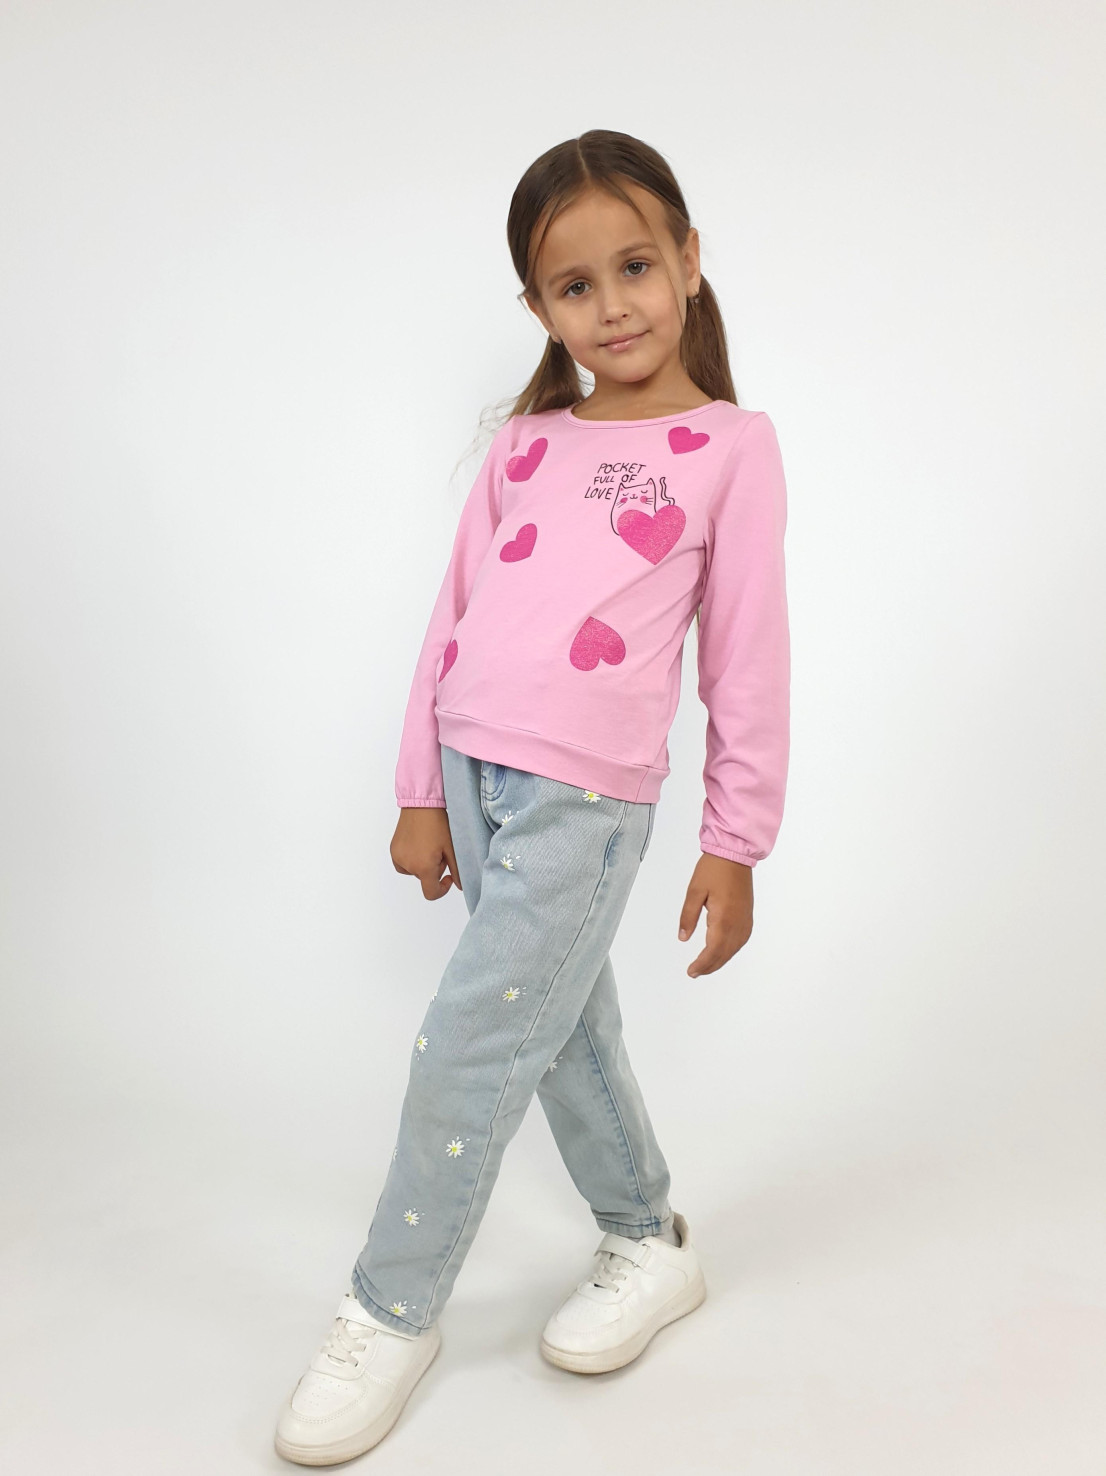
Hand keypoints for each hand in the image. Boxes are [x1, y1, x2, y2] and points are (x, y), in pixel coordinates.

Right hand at [391, 807, 461, 899]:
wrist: (421, 804)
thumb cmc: (438, 824)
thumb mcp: (451, 848)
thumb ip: (457, 870)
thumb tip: (460, 885)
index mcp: (423, 867)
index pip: (430, 893)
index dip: (442, 889)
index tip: (449, 877)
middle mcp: (408, 865)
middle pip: (424, 878)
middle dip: (434, 869)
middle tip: (439, 851)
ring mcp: (398, 858)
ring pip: (414, 871)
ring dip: (422, 864)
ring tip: (429, 846)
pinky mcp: (393, 851)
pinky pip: (403, 863)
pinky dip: (411, 859)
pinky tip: (418, 845)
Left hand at [677, 853, 752, 976]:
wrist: (735, 854)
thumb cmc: (713, 869)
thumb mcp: (694, 891)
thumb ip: (688, 916)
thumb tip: (683, 938)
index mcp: (723, 918)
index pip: (713, 950)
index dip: (702, 964)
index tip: (691, 971)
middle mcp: (737, 923)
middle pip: (724, 953)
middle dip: (710, 966)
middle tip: (695, 972)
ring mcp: (745, 920)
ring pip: (734, 949)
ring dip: (720, 960)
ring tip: (706, 966)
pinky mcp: (748, 916)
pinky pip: (741, 940)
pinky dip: (731, 950)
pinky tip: (723, 952)